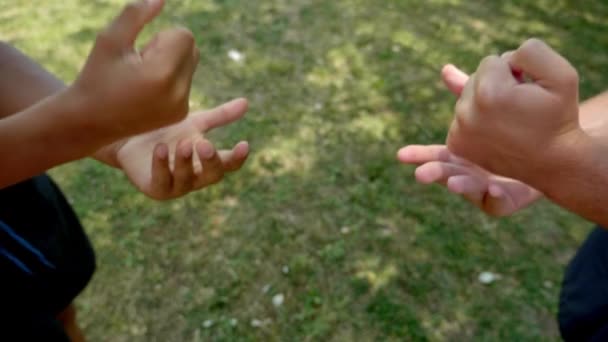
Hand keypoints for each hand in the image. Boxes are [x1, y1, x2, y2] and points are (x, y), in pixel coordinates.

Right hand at [70, 0, 198, 140]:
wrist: (90, 121)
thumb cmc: (97, 75)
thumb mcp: (110, 40)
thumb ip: (136, 14)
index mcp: (162, 74)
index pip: (184, 35)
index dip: (160, 37)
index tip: (139, 52)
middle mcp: (177, 93)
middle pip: (192, 48)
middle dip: (168, 48)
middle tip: (139, 64)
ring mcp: (181, 107)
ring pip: (191, 64)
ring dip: (170, 63)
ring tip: (142, 78)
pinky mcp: (181, 114)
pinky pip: (186, 82)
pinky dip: (171, 79)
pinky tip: (147, 91)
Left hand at [109, 98, 249, 199]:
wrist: (131, 138)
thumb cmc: (167, 132)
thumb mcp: (195, 123)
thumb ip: (220, 116)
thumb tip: (246, 102)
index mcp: (208, 163)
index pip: (229, 164)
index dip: (238, 157)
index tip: (244, 144)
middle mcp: (196, 177)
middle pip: (213, 175)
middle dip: (210, 161)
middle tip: (205, 144)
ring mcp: (176, 186)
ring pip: (187, 179)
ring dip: (186, 162)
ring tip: (184, 144)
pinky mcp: (155, 188)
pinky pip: (161, 181)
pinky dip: (162, 165)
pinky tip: (161, 148)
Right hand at [398, 64, 541, 216]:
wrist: (553, 151)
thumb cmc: (518, 129)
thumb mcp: (493, 106)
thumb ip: (469, 92)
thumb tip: (445, 69)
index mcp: (462, 154)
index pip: (436, 154)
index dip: (418, 155)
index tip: (401, 155)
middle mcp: (469, 172)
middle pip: (446, 174)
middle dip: (433, 174)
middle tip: (420, 174)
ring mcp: (486, 188)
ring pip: (468, 190)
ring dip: (459, 186)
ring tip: (453, 184)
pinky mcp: (505, 200)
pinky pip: (496, 203)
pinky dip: (492, 198)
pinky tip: (494, 188)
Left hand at [446, 39, 582, 181]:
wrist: (552, 161)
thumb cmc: (558, 116)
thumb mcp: (561, 76)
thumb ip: (531, 51)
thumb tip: (499, 58)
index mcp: (490, 92)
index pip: (491, 61)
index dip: (514, 72)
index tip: (527, 91)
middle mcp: (467, 112)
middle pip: (475, 78)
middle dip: (497, 86)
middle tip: (519, 108)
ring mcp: (458, 131)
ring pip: (467, 98)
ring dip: (486, 103)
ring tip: (509, 121)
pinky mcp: (456, 144)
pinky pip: (461, 116)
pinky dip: (476, 120)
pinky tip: (495, 131)